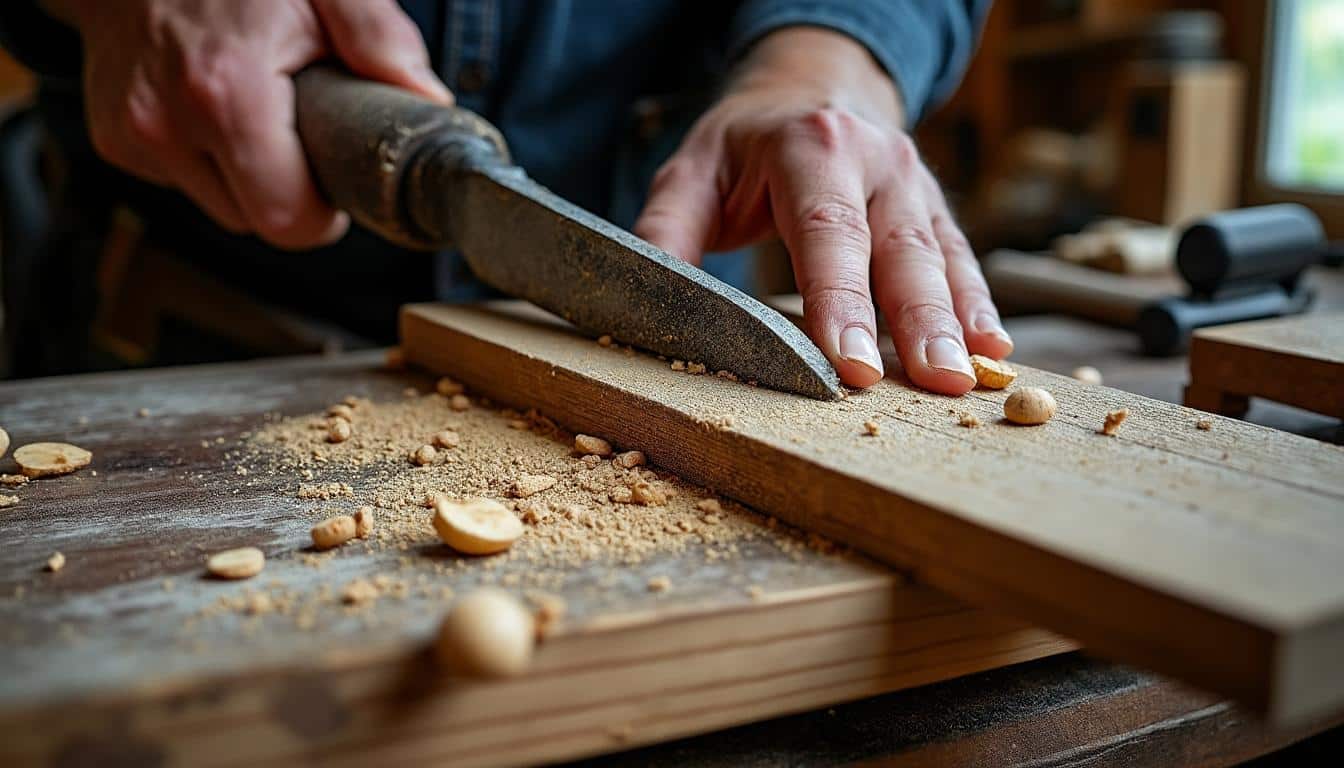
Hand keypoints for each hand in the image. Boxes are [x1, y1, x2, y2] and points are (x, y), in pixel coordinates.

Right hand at [45, 0, 452, 248]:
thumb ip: (378, 36)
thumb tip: (428, 100)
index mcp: (227, 91)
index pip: (288, 219)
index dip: (324, 213)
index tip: (337, 179)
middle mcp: (168, 121)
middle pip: (255, 221)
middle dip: (290, 194)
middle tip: (305, 138)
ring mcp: (134, 133)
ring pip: (220, 206)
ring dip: (249, 176)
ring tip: (258, 112)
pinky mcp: (114, 138)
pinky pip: (184, 180)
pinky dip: (208, 156)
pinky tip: (214, 108)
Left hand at [634, 28, 1011, 394]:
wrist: (809, 89)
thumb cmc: (744, 145)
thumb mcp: (690, 172)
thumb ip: (666, 233)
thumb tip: (645, 302)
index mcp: (811, 148)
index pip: (829, 232)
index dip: (843, 301)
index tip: (853, 363)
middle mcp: (874, 160)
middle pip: (899, 248)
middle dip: (919, 320)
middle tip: (937, 382)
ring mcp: (912, 184)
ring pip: (940, 256)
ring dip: (958, 320)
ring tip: (971, 377)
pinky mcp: (932, 209)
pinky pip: (959, 257)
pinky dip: (977, 302)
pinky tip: (993, 346)